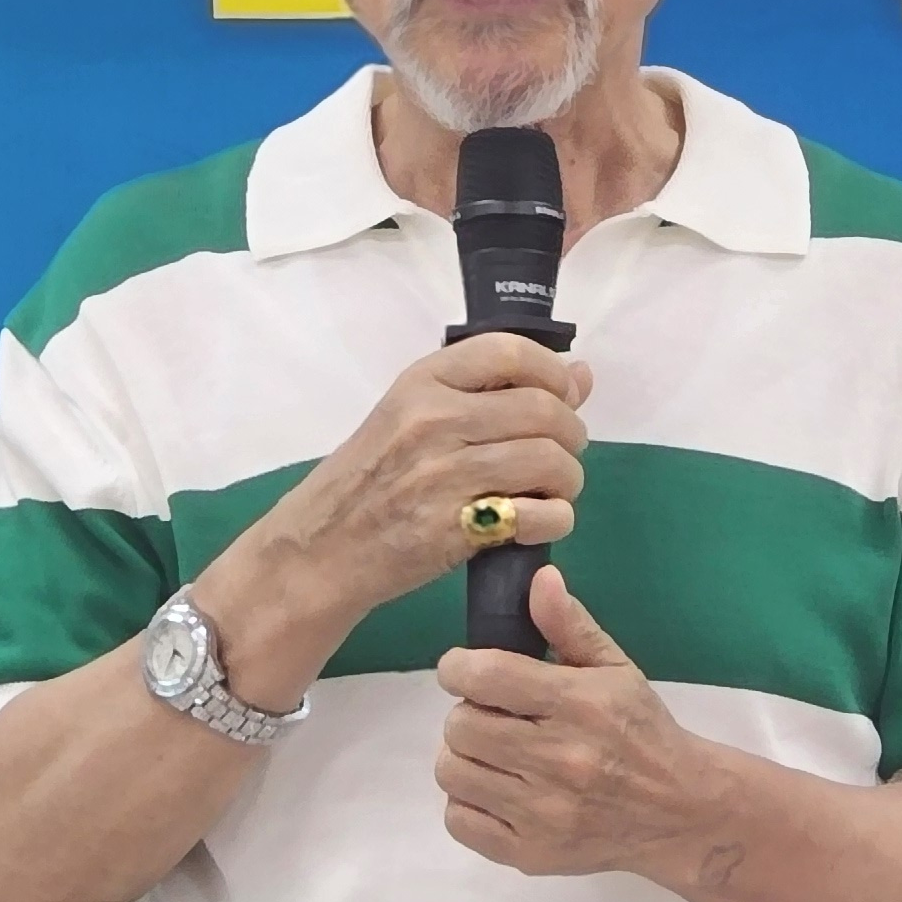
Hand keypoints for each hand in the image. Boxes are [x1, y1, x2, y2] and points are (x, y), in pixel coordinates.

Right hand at [219, 336, 588, 684]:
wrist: (319, 549)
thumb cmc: (367, 478)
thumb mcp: (410, 417)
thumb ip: (489, 393)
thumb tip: (581, 375)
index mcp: (421, 384)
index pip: (509, 352)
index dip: (553, 373)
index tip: (562, 396)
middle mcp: (433, 422)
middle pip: (543, 411)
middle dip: (571, 433)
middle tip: (561, 453)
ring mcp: (443, 477)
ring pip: (549, 463)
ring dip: (567, 480)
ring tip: (551, 490)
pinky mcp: (454, 530)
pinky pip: (539, 517)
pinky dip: (554, 520)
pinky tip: (536, 522)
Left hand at [433, 566, 739, 884]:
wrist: (678, 811)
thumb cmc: (641, 731)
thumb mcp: (615, 670)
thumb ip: (570, 625)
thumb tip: (538, 578)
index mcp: (578, 705)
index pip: (485, 676)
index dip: (459, 667)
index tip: (465, 670)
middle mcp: (559, 760)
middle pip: (460, 725)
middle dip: (468, 712)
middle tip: (492, 714)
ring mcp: (543, 813)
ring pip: (453, 771)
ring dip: (464, 755)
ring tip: (493, 751)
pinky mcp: (530, 854)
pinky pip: (459, 821)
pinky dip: (467, 802)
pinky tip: (498, 788)